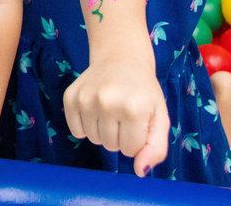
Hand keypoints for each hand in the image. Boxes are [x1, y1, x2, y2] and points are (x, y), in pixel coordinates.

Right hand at [62, 57, 169, 175]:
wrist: (121, 59)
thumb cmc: (143, 92)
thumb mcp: (160, 118)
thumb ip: (156, 148)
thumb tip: (140, 172)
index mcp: (134, 109)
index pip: (131, 150)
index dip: (136, 139)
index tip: (138, 119)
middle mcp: (107, 102)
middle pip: (111, 147)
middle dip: (120, 136)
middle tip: (124, 114)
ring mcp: (86, 99)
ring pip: (94, 140)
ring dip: (103, 131)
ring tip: (111, 110)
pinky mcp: (70, 97)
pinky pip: (76, 131)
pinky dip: (86, 126)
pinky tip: (95, 109)